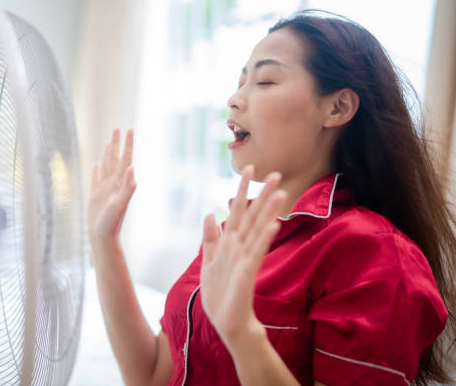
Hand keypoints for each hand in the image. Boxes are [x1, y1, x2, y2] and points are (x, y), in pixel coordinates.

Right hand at [88, 128, 135, 245]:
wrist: (103, 237)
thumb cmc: (111, 223)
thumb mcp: (120, 204)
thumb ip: (128, 187)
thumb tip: (133, 168)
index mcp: (119, 182)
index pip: (125, 159)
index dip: (127, 144)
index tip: (130, 129)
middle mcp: (113, 183)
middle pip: (115, 158)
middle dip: (117, 143)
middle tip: (119, 128)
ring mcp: (104, 189)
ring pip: (106, 166)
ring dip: (108, 153)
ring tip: (110, 141)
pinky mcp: (96, 196)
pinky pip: (96, 178)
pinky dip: (97, 169)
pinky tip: (98, 163)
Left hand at [199, 165, 286, 347]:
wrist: (226, 321)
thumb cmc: (219, 293)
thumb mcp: (208, 261)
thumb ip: (210, 238)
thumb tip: (211, 213)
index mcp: (229, 242)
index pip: (237, 210)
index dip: (242, 189)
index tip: (248, 168)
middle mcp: (240, 246)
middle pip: (252, 216)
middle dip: (262, 195)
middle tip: (277, 175)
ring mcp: (245, 258)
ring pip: (258, 230)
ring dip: (268, 212)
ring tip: (280, 193)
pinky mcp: (248, 272)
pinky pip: (257, 252)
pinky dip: (264, 238)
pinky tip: (273, 224)